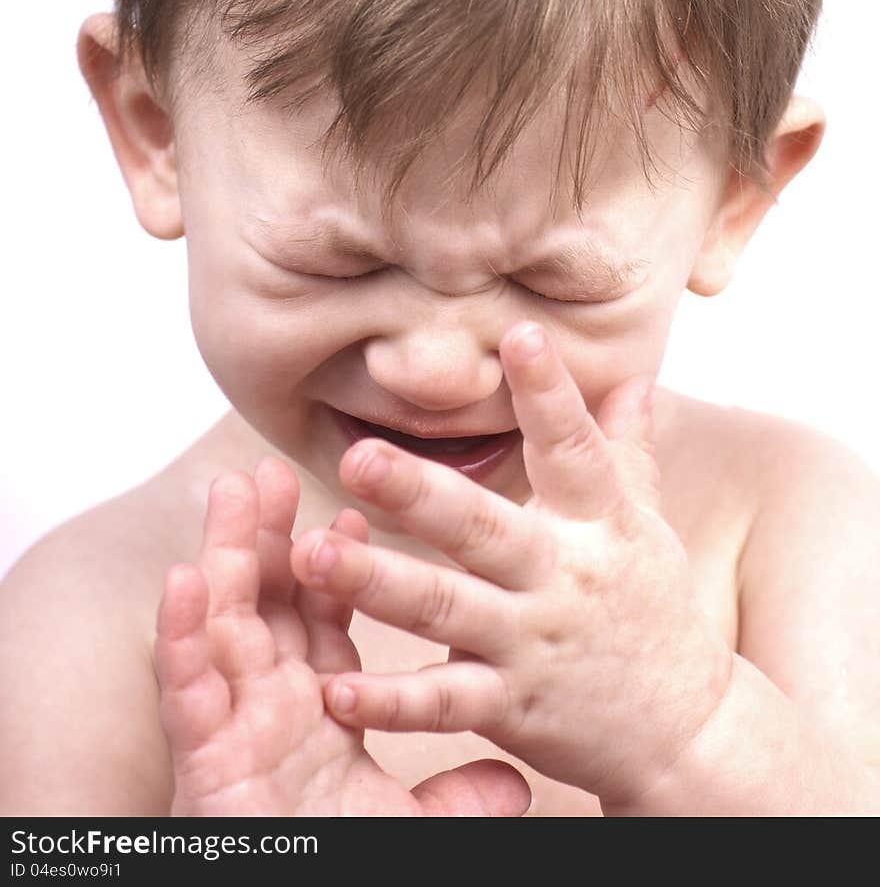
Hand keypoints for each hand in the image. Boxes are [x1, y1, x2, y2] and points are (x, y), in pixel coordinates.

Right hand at [153, 457, 530, 816]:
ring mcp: (233, 724)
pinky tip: (184, 578)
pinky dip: (181, 634)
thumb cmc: (336, 867)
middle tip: (273, 467)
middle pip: (270, 600)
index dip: (338, 565)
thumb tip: (513, 780)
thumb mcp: (407, 830)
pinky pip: (185, 688)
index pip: (328, 619)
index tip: (357, 511)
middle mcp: (272, 703)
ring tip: (230, 489)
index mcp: (320, 707)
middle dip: (270, 533)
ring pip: (225, 622)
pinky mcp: (201, 757)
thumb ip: (454, 799)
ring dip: (226, 553)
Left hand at [289, 325, 734, 808]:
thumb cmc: (654, 611)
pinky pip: (441, 703)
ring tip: (310, 556)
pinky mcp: (511, 706)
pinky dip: (389, 703)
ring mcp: (532, 642)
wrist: (689, 732)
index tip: (521, 334)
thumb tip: (635, 376)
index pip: (573, 447)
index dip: (550, 391)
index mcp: (600, 522)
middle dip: (418, 493)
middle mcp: (563, 576)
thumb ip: (629, 449)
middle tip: (355, 457)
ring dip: (376, 582)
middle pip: (484, 528)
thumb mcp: (647, 525)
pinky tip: (335, 687)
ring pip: (445, 609)